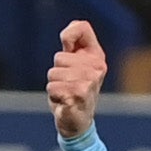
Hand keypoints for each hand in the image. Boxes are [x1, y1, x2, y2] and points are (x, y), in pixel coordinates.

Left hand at [46, 19, 108, 138]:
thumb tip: (68, 32)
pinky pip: (53, 88)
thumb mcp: (75, 63)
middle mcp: (97, 68)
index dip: (68, 36)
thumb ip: (73, 42)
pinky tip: (64, 102)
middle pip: (59, 58)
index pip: (81, 28)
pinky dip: (54, 97)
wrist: (77, 122)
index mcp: (97, 57)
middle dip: (57, 72)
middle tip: (67, 85)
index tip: (68, 49)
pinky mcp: (79, 96)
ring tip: (66, 93)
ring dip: (54, 86)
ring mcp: (89, 83)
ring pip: (53, 74)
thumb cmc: (74, 89)